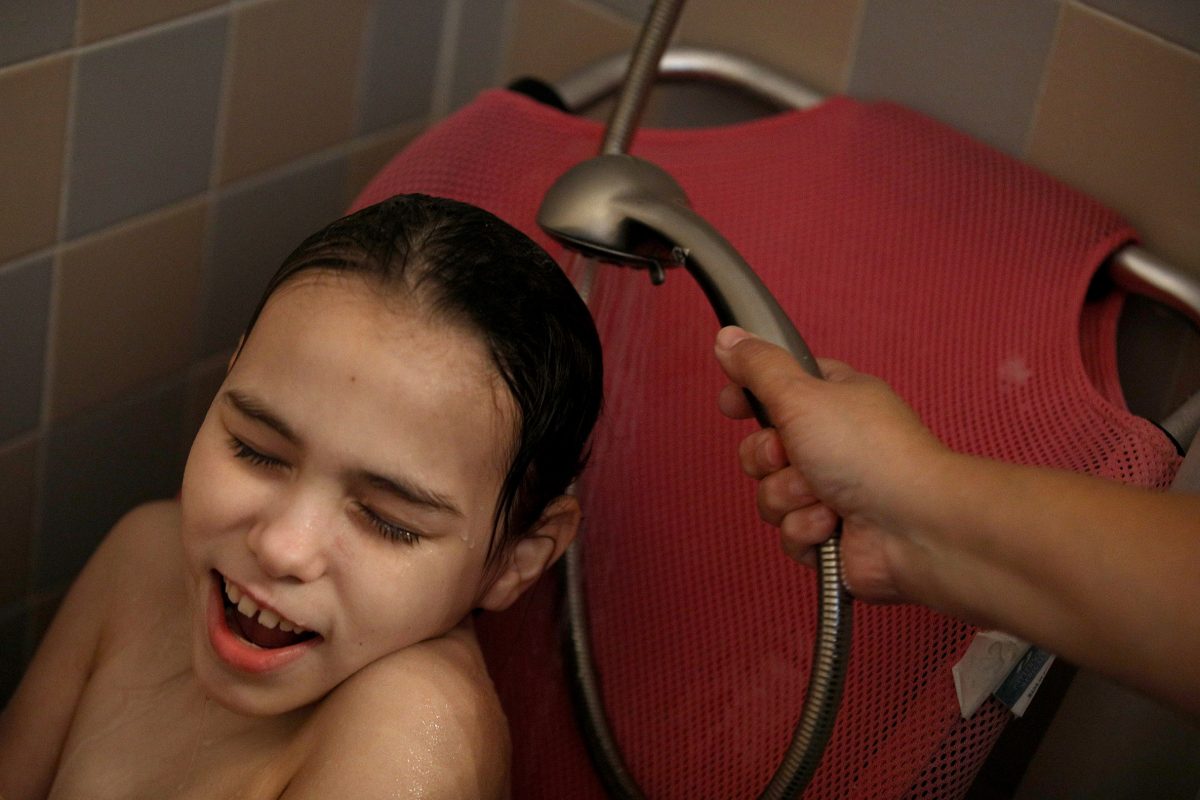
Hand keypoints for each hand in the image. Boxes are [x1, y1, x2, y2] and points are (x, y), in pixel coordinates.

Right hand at [713, 326, 952, 601]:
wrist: (913, 524)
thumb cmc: (869, 452)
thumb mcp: (803, 394)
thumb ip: (759, 366)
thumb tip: (728, 337)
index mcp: (833, 399)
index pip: (777, 389)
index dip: (749, 397)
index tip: (731, 403)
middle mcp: (832, 443)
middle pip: (761, 448)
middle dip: (768, 457)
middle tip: (790, 454)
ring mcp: (831, 490)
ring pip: (770, 494)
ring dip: (789, 496)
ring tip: (823, 495)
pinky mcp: (829, 534)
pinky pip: (788, 532)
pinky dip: (806, 530)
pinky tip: (833, 525)